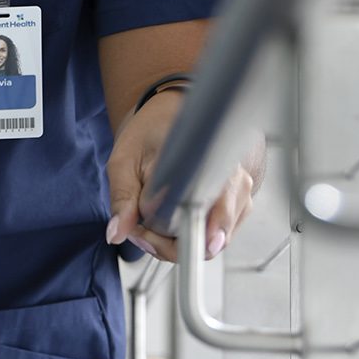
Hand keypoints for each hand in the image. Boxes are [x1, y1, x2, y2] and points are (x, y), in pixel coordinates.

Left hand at [104, 89, 263, 261]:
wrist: (174, 114)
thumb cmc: (151, 133)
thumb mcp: (124, 160)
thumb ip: (122, 198)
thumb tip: (117, 233)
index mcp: (210, 171)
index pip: (202, 228)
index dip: (169, 240)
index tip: (142, 233)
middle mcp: (235, 187)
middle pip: (206, 243)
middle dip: (167, 242)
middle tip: (137, 226)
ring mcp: (240, 199)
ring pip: (209, 244)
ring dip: (175, 240)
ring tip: (149, 218)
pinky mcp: (237, 208)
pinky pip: (212, 237)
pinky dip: (187, 234)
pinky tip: (167, 218)